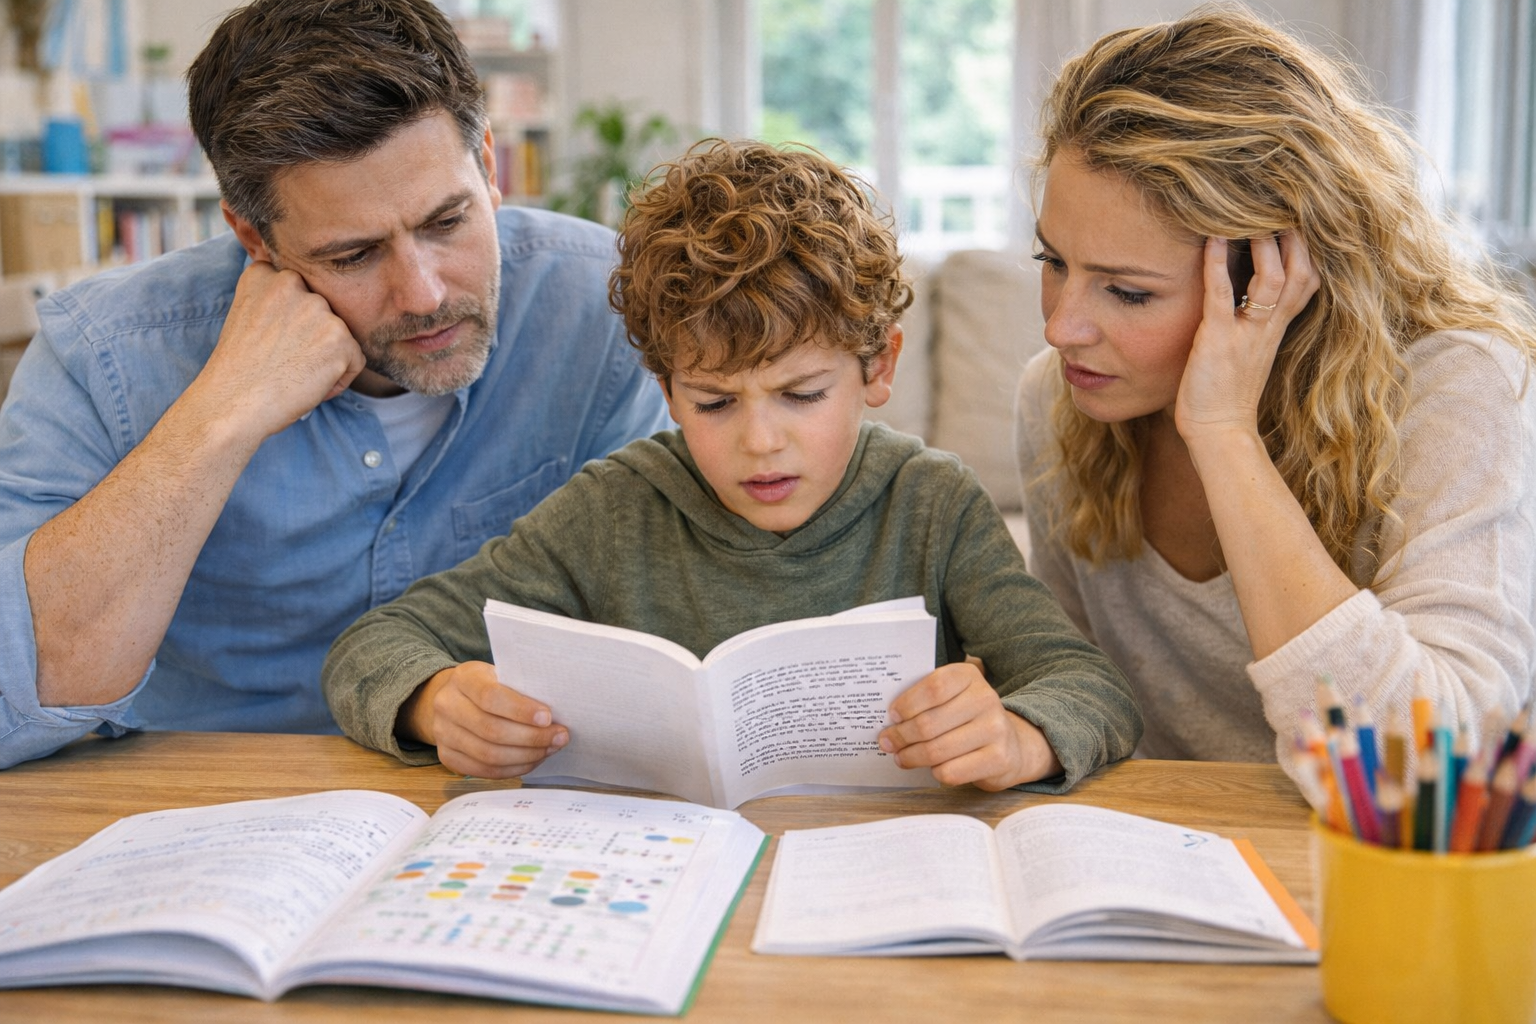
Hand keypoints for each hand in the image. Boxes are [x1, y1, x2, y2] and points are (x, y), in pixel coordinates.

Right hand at [186, 261, 365, 438]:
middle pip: (323, 312)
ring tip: (294, 372)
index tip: (273, 340)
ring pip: (340, 335)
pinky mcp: (339, 338)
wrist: (231, 403)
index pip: (298, 290)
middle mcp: (291, 283)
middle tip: (284, 360)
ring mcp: (317, 309)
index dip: (291, 321)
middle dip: (311, 338)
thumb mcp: (246, 317)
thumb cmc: (238, 370)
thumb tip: (305, 307)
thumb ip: (275, 301)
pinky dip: (339, 378)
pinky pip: (355, 360)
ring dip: (326, 357)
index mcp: (265, 275)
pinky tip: (309, 385)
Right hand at [397, 661, 569, 777]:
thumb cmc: (489, 684)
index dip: (521, 710)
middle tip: (559, 737)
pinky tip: (533, 760)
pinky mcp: (447, 757)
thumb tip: (558, 711)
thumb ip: (521, 688)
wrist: (454, 698)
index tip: (548, 717)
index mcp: (463, 678)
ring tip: (550, 748)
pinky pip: (483, 771)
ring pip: (488, 755)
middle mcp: (447, 705)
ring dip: (526, 756)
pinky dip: (513, 768)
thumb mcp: (501, 674)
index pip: (490, 697)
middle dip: (531, 737)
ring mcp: (443, 733)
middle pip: (491, 730)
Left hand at [877, 662, 1061, 789]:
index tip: (891, 716)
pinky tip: (932, 768)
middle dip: (901, 736)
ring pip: (937, 750)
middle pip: (929, 723)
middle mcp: (985, 699)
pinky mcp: (998, 759)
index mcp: (969, 676)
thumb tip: (889, 721)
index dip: (907, 704)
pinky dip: (935, 772)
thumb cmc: (968, 718)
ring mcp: (995, 729)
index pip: (933, 688)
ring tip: (901, 757)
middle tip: (887, 742)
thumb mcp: (951, 697)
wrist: (1012, 744)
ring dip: (911, 757)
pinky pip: (951, 771)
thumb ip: (924, 700)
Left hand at [1174, 232, 1319, 441]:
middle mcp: (1269, 327)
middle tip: (1279, 207)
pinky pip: (1223, 295)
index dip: (1306, 250)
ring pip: (1272, 280)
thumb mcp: (1248, 351)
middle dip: (1295, 239)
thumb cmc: (1226, 393)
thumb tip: (1245, 298)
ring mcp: (1246, 333)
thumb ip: (1253, 324)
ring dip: (1263, 245)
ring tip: (1250, 217)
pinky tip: (1211, 240)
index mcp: (1277, 329)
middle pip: (1300, 273)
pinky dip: (1217, 265)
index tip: (1297, 221)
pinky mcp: (1219, 339)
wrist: (1219, 431)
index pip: (1307, 281)